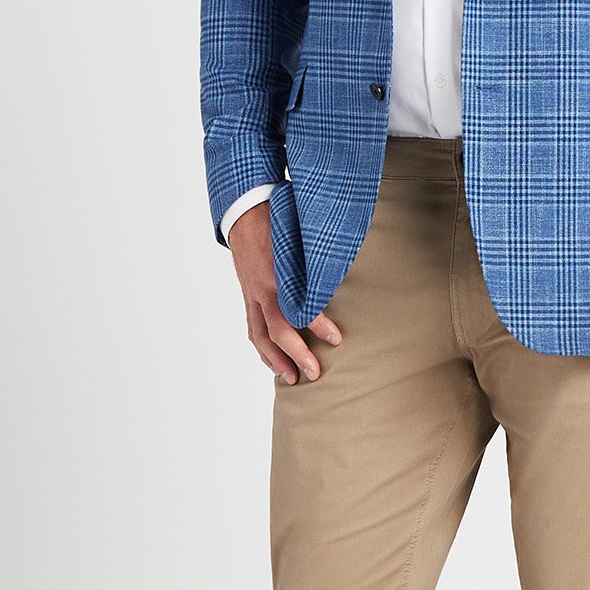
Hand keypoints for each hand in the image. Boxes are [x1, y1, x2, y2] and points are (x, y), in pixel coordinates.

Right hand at [228, 202, 342, 383]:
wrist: (243, 210)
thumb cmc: (276, 218)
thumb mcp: (300, 232)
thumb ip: (318, 253)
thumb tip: (346, 265)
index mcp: (277, 272)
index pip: (297, 307)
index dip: (318, 325)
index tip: (337, 339)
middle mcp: (262, 288)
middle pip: (277, 331)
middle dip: (296, 355)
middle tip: (316, 373)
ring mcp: (252, 294)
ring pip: (260, 336)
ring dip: (276, 360)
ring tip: (293, 379)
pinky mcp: (247, 296)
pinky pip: (253, 329)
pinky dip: (263, 349)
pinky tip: (274, 363)